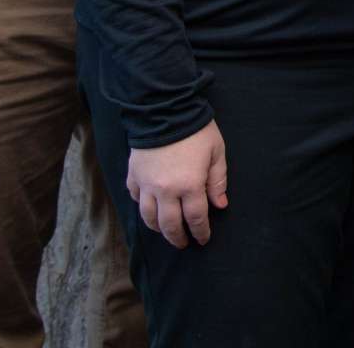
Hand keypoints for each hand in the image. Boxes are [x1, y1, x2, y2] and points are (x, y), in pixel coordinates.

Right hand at [126, 120, 227, 248]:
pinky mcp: (133, 175)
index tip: (203, 239)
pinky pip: (135, 198)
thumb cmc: (196, 130)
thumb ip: (218, 180)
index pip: (196, 218)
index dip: (201, 232)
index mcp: (189, 185)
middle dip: (178, 238)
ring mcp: (146, 184)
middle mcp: (165, 190)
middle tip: (183, 243)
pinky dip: (142, 206)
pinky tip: (149, 207)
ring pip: (148, 217)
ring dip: (158, 228)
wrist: (164, 110)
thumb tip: (220, 205)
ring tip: (166, 231)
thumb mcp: (216, 152)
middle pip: (169, 225)